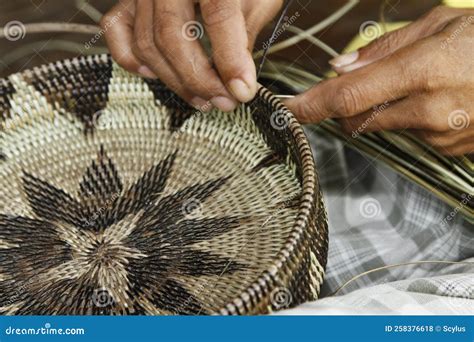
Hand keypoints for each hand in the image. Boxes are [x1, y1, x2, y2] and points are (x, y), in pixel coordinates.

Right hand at [102, 0, 282, 111]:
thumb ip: (245, 33)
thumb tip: (238, 82)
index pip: (218, 16)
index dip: (231, 60)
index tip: (243, 92)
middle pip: (172, 36)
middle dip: (200, 79)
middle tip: (225, 102)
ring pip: (147, 42)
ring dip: (174, 80)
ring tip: (202, 99)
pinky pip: (117, 30)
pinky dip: (132, 58)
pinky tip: (157, 75)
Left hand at [285, 6, 473, 155]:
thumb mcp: (439, 25)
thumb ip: (384, 49)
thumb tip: (340, 67)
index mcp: (422, 70)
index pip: (347, 96)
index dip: (311, 105)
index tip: (289, 110)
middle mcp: (429, 109)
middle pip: (356, 120)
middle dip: (347, 107)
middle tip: (364, 83)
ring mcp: (440, 135)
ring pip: (383, 128)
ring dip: (384, 110)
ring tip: (421, 84)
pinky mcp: (448, 149)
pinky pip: (411, 135)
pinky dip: (411, 119)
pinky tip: (439, 101)